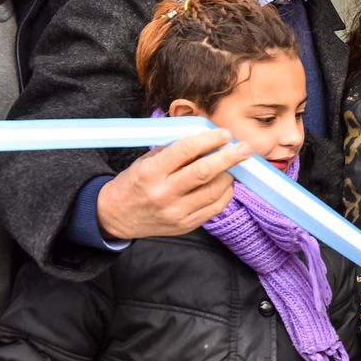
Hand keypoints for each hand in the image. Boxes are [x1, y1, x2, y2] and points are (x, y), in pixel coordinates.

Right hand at [95, 129, 253, 240]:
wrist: (116, 216)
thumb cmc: (135, 182)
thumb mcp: (147, 161)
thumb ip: (175, 151)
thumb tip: (208, 138)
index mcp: (150, 172)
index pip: (185, 150)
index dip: (208, 140)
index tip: (224, 134)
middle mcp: (163, 193)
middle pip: (204, 172)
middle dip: (229, 157)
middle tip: (245, 148)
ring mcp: (176, 212)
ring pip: (214, 190)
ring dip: (229, 175)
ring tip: (232, 166)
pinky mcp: (186, 225)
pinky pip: (215, 207)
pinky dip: (226, 192)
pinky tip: (225, 183)